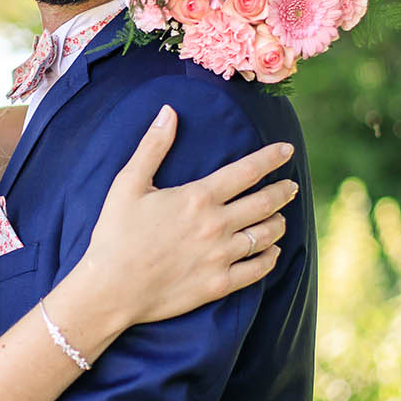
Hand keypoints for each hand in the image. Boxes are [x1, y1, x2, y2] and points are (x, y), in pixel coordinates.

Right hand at [78, 105, 296, 327]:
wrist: (110, 288)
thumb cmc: (115, 234)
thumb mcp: (128, 184)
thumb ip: (152, 146)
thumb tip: (168, 111)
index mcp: (198, 197)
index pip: (247, 171)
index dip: (271, 158)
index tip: (286, 150)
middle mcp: (216, 225)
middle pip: (264, 203)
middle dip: (282, 191)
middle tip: (290, 186)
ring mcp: (220, 256)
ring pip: (266, 235)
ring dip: (278, 223)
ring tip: (280, 217)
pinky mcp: (219, 284)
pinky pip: (257, 269)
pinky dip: (270, 258)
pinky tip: (272, 252)